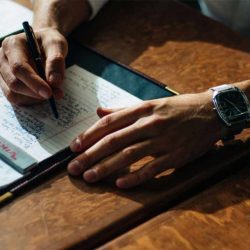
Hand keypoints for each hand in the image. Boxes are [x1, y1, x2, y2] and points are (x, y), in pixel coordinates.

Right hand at [0, 27, 67, 104]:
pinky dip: (31, 101)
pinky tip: (42, 95)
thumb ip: (56, 61)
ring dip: (34, 99)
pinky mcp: (6, 83)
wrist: (43, 43)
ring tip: (51, 93)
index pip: (19, 68)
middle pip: (14, 83)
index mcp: (13, 45)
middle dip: (36, 93)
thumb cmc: (49, 42)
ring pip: (13, 94)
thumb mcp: (57, 45)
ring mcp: (2, 72)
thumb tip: (54, 82)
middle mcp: (3, 59)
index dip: (34, 83)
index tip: (49, 93)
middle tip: (56, 95)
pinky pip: (16, 98)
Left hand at [67, 91, 222, 188]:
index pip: (109, 123)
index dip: (89, 135)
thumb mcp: (150, 103)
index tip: (75, 147)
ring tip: (90, 176)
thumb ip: (123, 109)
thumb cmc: (177, 108)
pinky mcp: (175, 155)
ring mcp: (163, 140)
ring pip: (129, 155)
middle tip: (74, 167)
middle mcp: (150, 124)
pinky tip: (120, 184)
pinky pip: (152, 168)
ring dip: (107, 167)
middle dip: (91, 154)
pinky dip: (135, 177)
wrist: (210, 112)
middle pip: (114, 140)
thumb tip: (99, 112)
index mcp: (142, 110)